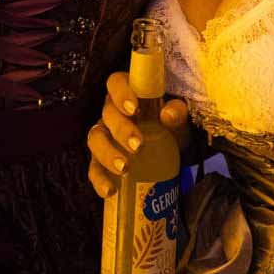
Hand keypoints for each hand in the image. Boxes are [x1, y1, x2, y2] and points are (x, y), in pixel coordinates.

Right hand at [86, 70, 188, 197]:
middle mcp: (111, 113)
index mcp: (128, 93)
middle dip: (121, 130)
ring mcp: (104, 137)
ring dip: (108, 153)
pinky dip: (100, 180)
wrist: (171, 155)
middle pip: (107, 114)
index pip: (116, 83)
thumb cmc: (171, 129)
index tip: (133, 108)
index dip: (121, 93)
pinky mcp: (101, 161)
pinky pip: (94, 168)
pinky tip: (110, 190)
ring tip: (125, 168)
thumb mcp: (179, 121)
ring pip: (96, 140)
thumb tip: (168, 113)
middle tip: (138, 146)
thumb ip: (178, 113)